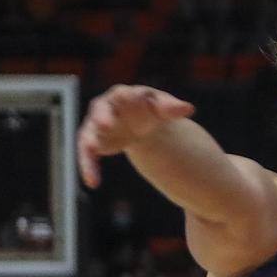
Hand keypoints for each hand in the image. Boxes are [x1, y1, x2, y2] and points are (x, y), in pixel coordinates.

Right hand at [77, 85, 194, 186]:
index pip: (123, 94)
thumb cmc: (151, 110)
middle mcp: (105, 107)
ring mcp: (96, 125)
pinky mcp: (92, 142)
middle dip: (102, 116)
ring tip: (95, 152)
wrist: (139, 123)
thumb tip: (189, 109)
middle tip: (105, 124)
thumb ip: (172, 108)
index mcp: (124, 95)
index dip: (125, 97)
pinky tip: (93, 182)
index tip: (127, 98)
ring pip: (89, 133)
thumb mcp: (162, 108)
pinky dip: (88, 168)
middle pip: (100, 109)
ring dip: (91, 142)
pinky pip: (88, 155)